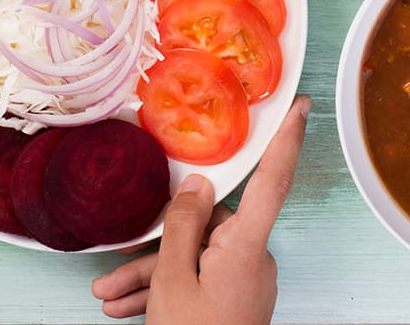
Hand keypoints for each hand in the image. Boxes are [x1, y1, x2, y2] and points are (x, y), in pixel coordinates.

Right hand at [92, 96, 311, 323]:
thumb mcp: (175, 280)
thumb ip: (184, 226)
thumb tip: (197, 187)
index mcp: (247, 248)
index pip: (273, 180)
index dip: (287, 139)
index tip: (301, 105)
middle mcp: (253, 260)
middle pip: (206, 230)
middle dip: (158, 247)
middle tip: (112, 272)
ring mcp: (245, 282)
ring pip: (193, 259)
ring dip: (150, 278)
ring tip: (108, 298)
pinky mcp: (234, 301)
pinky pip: (199, 280)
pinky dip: (165, 292)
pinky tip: (126, 308)